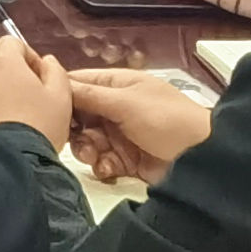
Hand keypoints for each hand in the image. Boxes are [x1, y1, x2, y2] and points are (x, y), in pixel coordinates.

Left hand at [0, 36, 75, 153]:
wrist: (1, 163)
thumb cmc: (35, 127)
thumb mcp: (60, 98)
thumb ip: (56, 72)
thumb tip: (47, 61)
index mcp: (2, 59)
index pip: (13, 42)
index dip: (28, 58)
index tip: (40, 78)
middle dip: (9, 73)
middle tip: (27, 97)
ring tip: (11, 116)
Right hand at [67, 68, 214, 185]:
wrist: (202, 160)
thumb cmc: (168, 120)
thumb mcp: (126, 103)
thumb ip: (89, 95)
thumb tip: (57, 82)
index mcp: (118, 85)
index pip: (80, 84)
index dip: (62, 95)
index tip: (48, 110)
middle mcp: (117, 108)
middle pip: (79, 116)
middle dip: (73, 129)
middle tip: (75, 139)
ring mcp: (121, 135)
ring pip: (87, 141)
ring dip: (86, 150)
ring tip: (94, 157)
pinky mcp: (126, 160)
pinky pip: (102, 161)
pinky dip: (101, 166)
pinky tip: (109, 169)